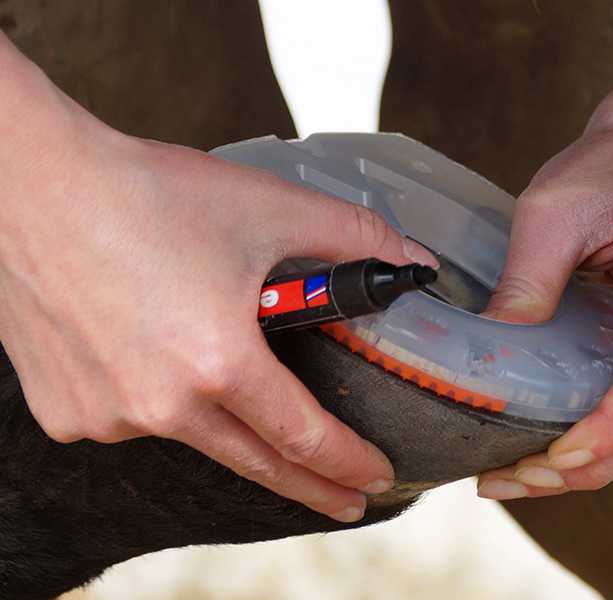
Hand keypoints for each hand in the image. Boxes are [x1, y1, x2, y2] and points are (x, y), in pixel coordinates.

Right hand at [0, 69, 435, 522]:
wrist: (34, 182)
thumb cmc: (148, 193)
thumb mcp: (269, 208)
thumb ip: (353, 238)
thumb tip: (412, 261)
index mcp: (216, 364)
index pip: (302, 436)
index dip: (347, 461)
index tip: (375, 478)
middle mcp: (158, 405)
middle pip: (256, 463)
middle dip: (310, 486)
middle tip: (344, 503)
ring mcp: (105, 417)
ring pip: (189, 432)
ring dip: (220, 417)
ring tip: (220, 374)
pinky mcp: (65, 413)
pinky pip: (132, 418)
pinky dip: (156, 397)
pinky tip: (151, 357)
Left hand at [477, 125, 612, 499]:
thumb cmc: (609, 170)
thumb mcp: (550, 209)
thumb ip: (527, 280)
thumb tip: (494, 363)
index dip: (612, 424)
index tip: (555, 462)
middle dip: (593, 458)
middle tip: (515, 481)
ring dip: (601, 454)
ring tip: (523, 472)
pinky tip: (561, 444)